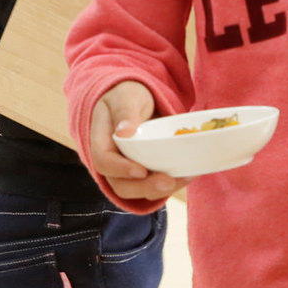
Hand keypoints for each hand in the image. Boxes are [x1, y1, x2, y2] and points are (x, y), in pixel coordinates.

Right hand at [87, 79, 185, 201]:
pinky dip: (170, 184)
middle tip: (169, 182)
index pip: (103, 161)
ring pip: (138, 190)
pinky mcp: (144, 173)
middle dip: (145, 188)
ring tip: (183, 179)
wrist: (134, 101)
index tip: (141, 170)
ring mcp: (127, 170)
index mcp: (100, 141)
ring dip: (160, 190)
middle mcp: (111, 161)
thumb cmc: (127, 96)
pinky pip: (153, 186)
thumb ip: (125, 112)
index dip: (121, 170)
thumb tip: (124, 132)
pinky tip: (187, 175)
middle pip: (121, 185)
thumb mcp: (126, 97)